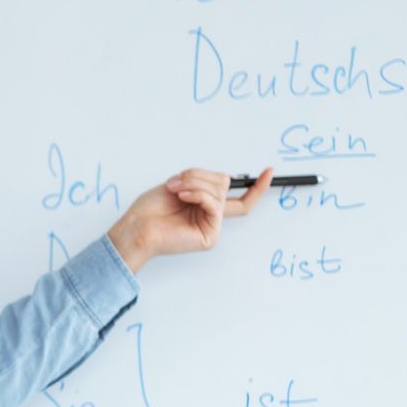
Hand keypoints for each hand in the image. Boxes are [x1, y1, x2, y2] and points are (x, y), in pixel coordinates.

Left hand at [106, 167, 272, 271]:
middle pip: (224, 184)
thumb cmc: (150, 209)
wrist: (136, 228)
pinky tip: (183, 197)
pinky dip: (198, 194)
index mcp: (205, 205)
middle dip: (199, 175)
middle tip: (177, 181)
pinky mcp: (210, 235)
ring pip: (219, 190)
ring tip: (175, 190)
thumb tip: (223, 179)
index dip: (256, 186)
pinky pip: (214, 203)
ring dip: (194, 183)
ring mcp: (212, 225)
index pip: (239, 197)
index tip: (270, 171)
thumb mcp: (178, 184)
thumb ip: (202, 181)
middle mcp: (212, 216)